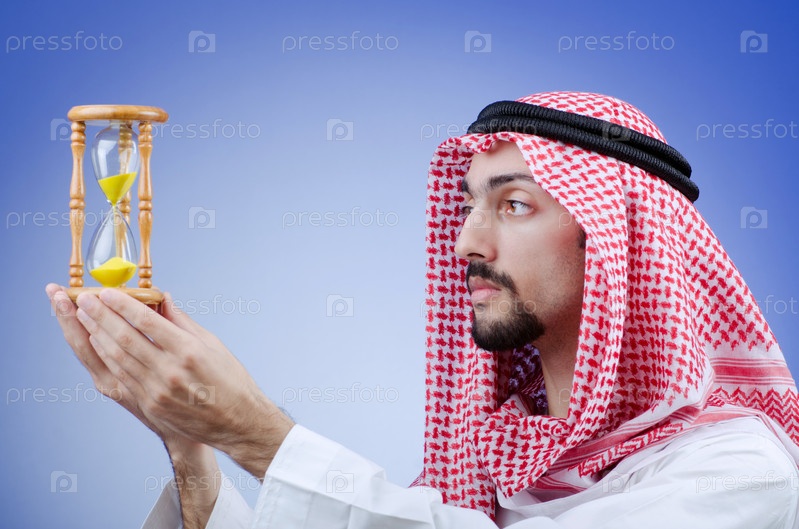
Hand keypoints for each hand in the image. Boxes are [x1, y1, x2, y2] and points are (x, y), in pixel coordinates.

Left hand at [46, 284, 293, 477]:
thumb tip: (162, 299)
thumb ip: (182, 322)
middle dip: (101, 315)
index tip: (107, 292)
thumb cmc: (230, 380)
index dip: (122, 305)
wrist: (238, 422)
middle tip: (84, 299)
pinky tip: (97, 342)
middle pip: (125, 337)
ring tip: (83, 316)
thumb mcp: (212, 344)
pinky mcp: (152, 405)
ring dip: (97, 334)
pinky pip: (122, 376)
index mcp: (188, 350)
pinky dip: (107, 356)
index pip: (146, 321)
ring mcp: (158, 390)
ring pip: (118, 357)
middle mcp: (170, 370)